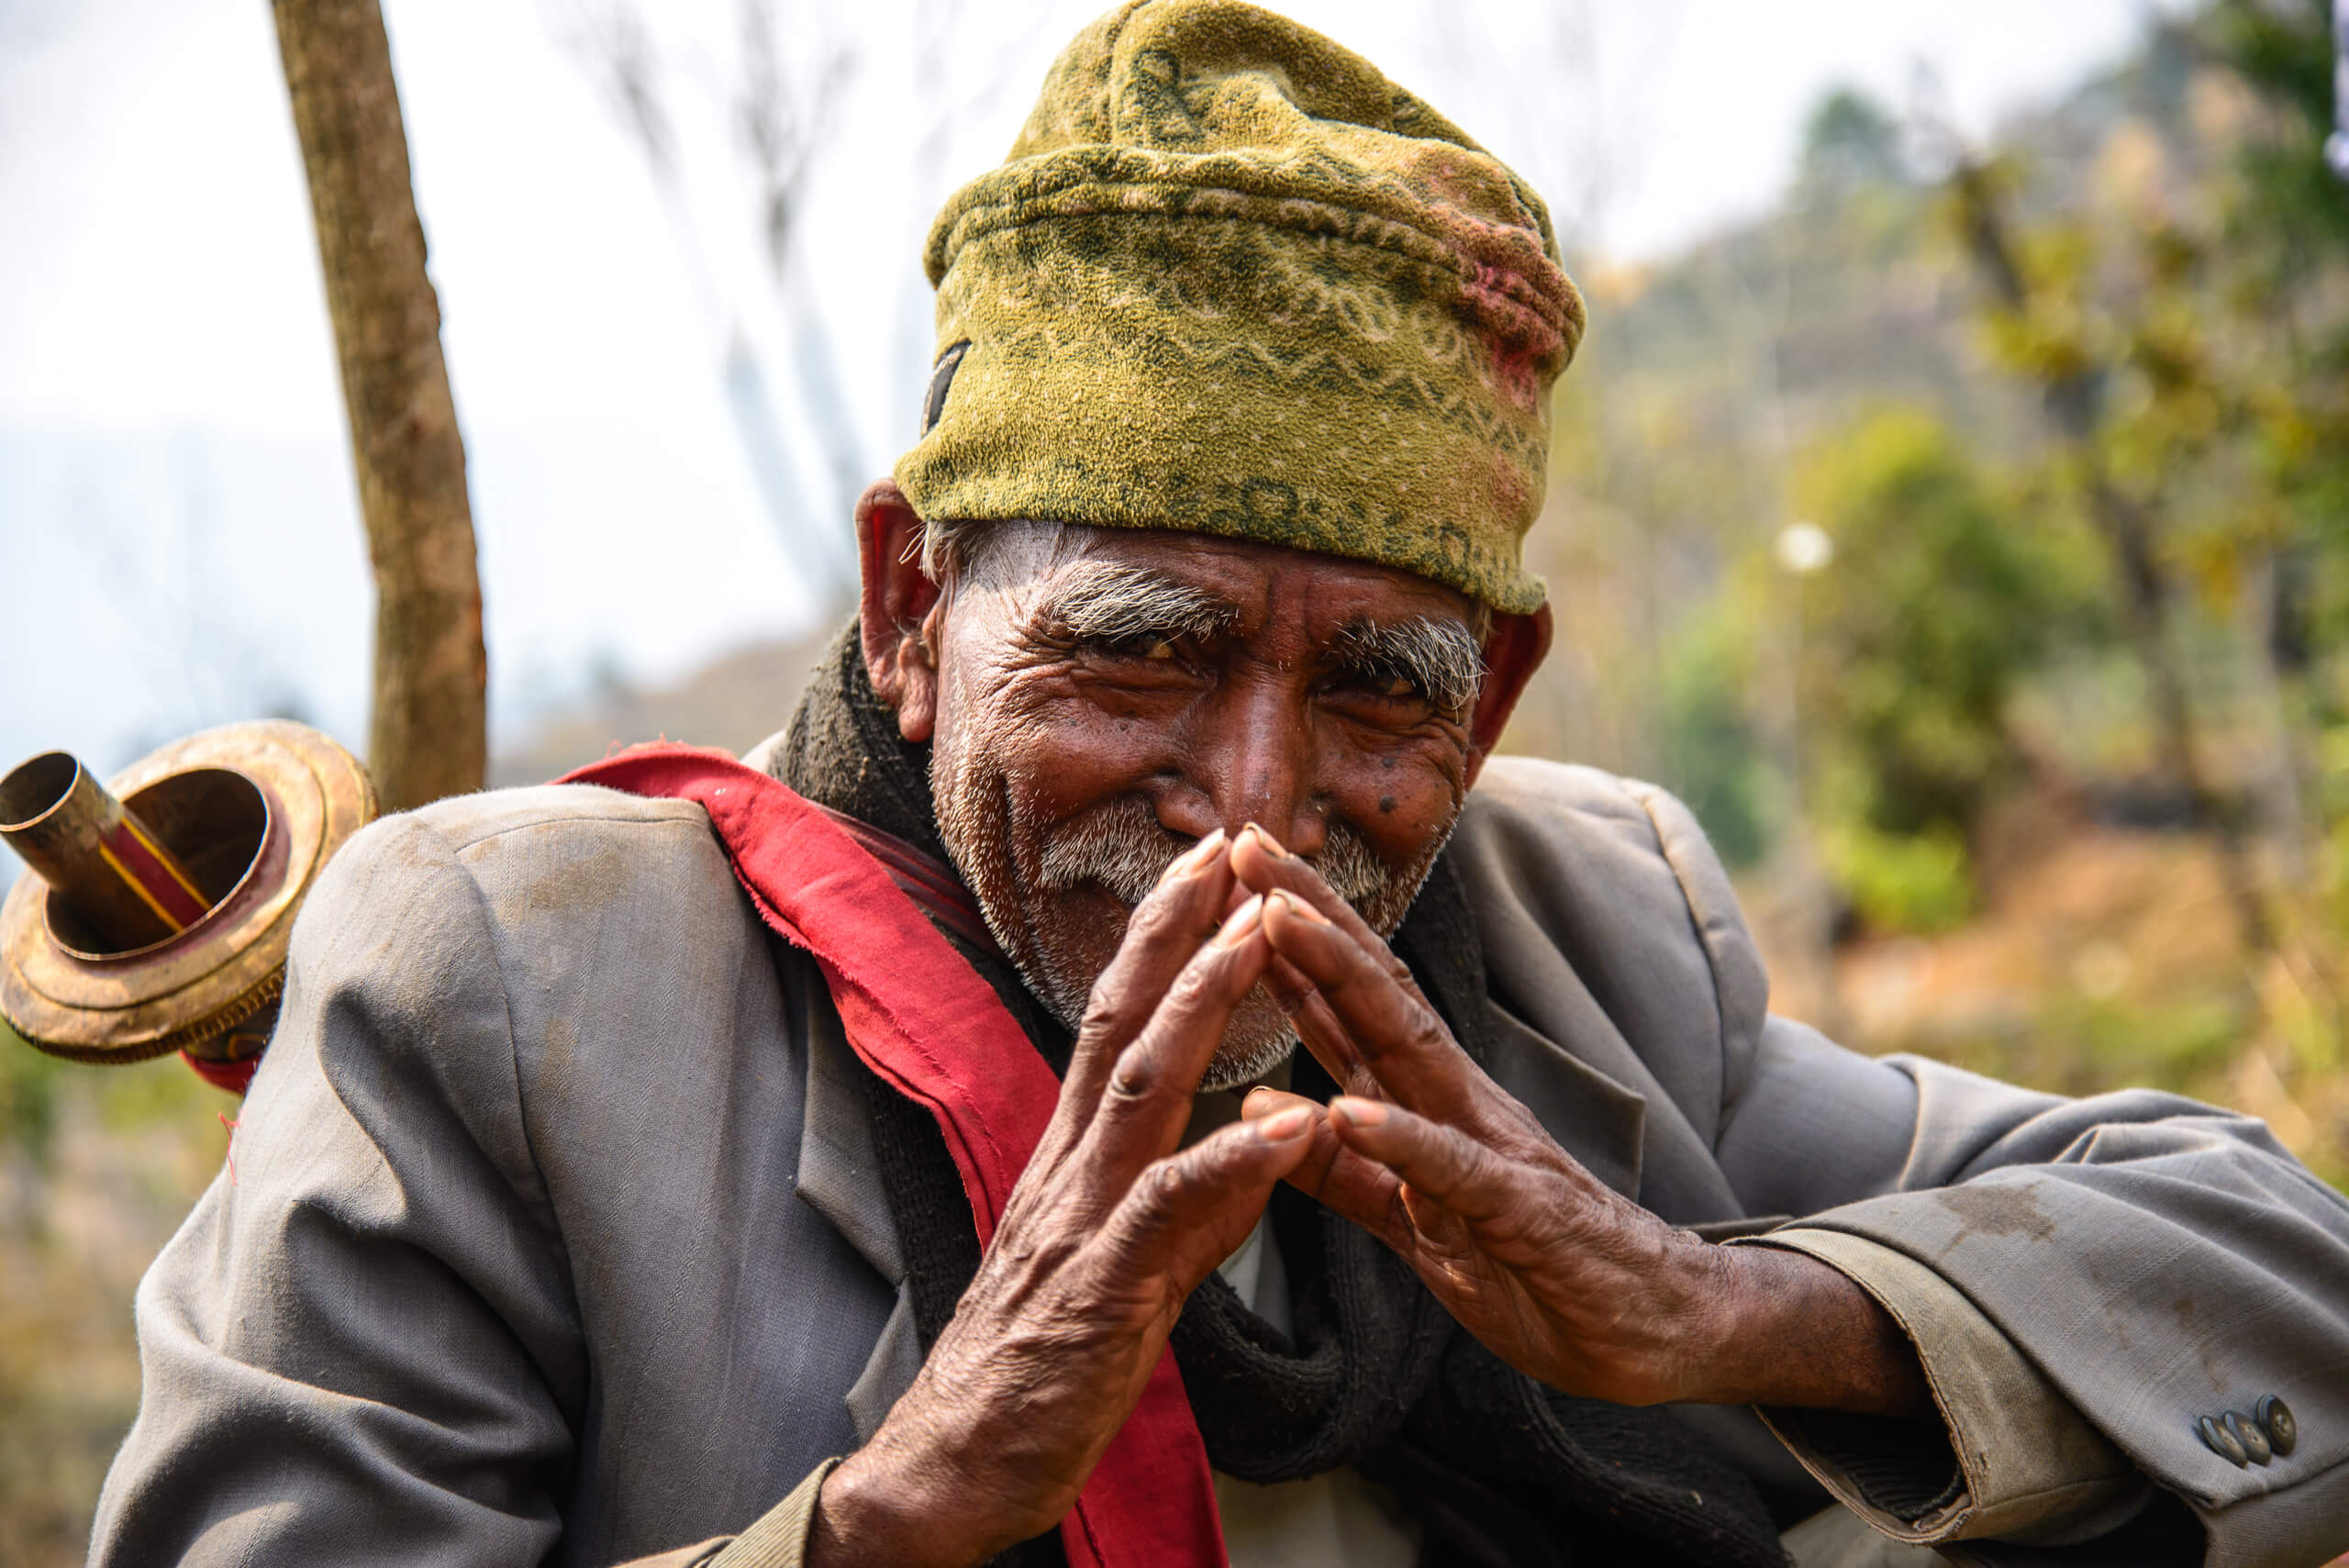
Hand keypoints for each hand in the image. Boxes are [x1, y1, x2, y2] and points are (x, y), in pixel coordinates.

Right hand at [810, 831, 1317, 1567]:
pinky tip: (1288, 1131)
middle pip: (1121, 1026)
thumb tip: (1255, 1149)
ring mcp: (1080, 1226)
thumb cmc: (1036, 1371)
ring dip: (1202, 1007)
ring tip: (1259, 936)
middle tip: (1227, 850)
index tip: (1207, 872)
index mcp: (1075, 1162)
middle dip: (1175, 933)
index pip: (1118, 1028)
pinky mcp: (1099, 1295)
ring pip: (1142, 1091)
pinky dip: (1230, 1167)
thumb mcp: (1127, 1274)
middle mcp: (1070, 1173)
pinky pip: (1168, 1217)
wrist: (954, 1472)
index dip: (1161, 946)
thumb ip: (1195, 1209)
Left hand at [1231, 825, 1931, 1417]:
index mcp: (1426, 1100)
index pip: (1348, 999)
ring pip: (1405, 1047)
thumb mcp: (1411, 1221)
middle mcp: (1456, 1100)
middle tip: (1243, 838)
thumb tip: (1254, 1112)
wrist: (1655, 1326)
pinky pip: (1454, 1172)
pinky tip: (1349, 1108)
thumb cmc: (1534, 1267)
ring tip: (1275, 920)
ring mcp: (1491, 1147)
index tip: (1229, 867)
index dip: (1287, 934)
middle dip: (1304, 913)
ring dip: (1338, 978)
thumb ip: (1337, 1169)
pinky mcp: (1521, 1213)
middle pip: (1369, 988)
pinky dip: (1402, 1139)